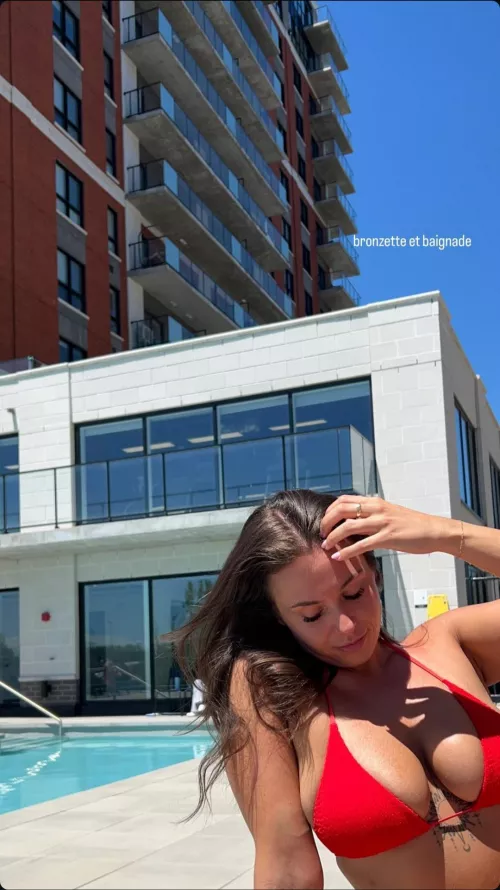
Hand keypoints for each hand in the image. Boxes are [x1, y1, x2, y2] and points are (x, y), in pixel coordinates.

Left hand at [319, 495, 456, 561]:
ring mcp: (382, 522)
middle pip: (342, 509)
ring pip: (349, 526)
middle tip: (321, 533)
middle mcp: (377, 509)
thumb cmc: (412, 525)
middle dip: (327, 521)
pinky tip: (338, 557)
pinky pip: (362, 544)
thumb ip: (372, 515)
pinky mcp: (388, 537)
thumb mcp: (389, 513)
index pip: (344, 500)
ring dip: (333, 536)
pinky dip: (347, 551)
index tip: (324, 522)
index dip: (330, 510)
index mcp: (375, 502)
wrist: (434, 530)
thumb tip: (354, 522)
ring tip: (325, 545)